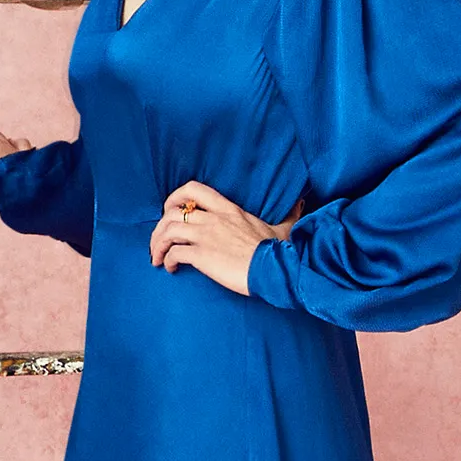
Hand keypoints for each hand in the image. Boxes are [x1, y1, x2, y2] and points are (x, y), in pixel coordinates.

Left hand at [150, 179, 282, 295]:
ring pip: (168, 231)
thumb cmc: (279, 252)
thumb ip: (288, 215)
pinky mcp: (202, 255)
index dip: (175, 197)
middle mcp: (213, 219)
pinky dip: (168, 260)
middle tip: (159, 242)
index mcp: (228, 209)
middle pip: (172, 213)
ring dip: (158, 245)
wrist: (275, 271)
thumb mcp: (282, 228)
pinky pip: (174, 253)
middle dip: (159, 228)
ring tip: (158, 258)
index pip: (193, 189)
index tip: (171, 211)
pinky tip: (171, 268)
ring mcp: (206, 236)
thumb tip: (301, 203)